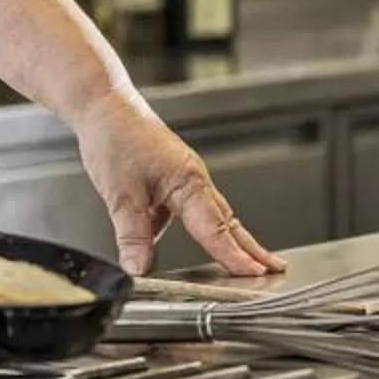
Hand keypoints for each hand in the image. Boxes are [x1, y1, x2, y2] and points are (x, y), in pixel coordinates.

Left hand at [70, 91, 284, 278]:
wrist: (103, 104)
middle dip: (251, 248)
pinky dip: (188, 226)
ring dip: (225, 239)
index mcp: (189, 183)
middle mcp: (193, 180)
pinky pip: (187, 209)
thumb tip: (139, 268)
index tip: (255, 275)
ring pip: (210, 215)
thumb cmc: (116, 136)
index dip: (235, 256)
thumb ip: (133, 236)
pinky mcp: (170, 177)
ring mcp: (184, 177)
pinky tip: (162, 239)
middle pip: (227, 222)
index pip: (216, 230)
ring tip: (240, 262)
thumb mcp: (120, 194)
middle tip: (274, 268)